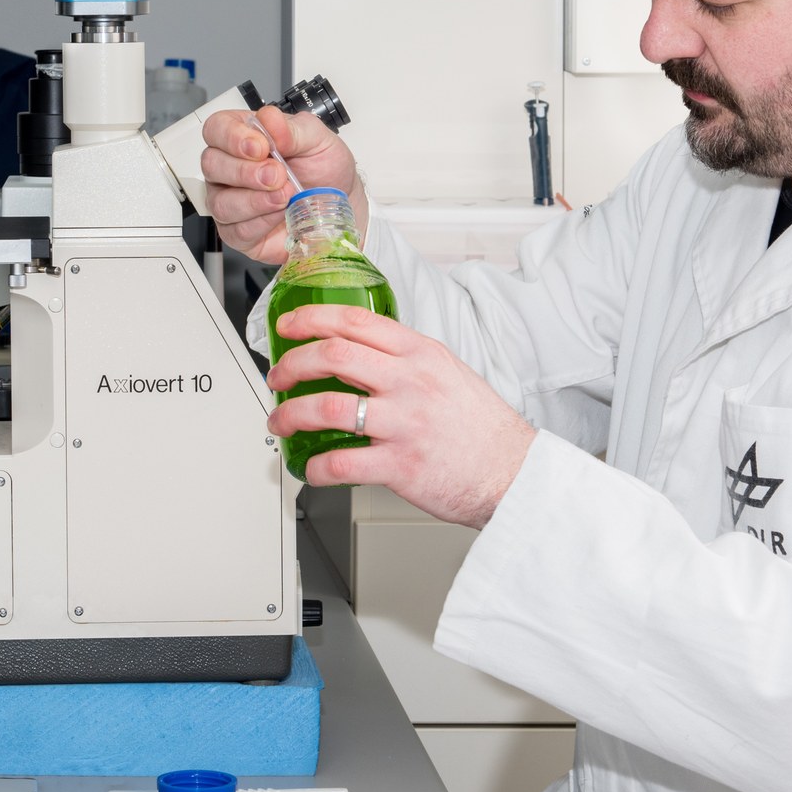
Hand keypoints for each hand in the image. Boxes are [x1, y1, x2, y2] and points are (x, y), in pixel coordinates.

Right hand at [200, 105, 364, 263]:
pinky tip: (280, 214)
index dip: (232, 137)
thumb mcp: (318, 140)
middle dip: (245, 171)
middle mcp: (231, 168)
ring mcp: (231, 201)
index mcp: (244, 136)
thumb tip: (270, 120)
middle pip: (211, 165)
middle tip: (278, 174)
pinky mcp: (239, 233)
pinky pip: (235, 231)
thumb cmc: (325, 169)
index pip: (216, 129)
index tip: (261, 147)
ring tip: (285, 196)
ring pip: (220, 202)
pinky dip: (261, 223)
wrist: (340, 205)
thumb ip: (294, 129)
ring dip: (254, 200)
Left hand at [265, 304, 536, 528]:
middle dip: (291, 364)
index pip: (355, 321)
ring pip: (328, 407)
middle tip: (278, 376)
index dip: (310, 319)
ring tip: (281, 423)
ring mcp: (404, 423)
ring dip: (291, 415)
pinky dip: (316, 467)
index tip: (288, 325)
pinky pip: (342, 463)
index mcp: (420, 354)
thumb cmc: (481, 428)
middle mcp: (410, 382)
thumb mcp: (448, 372)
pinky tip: (312, 468)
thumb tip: (359, 354)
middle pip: (332, 356)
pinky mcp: (400, 465)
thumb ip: (406, 360)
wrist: (512, 472)